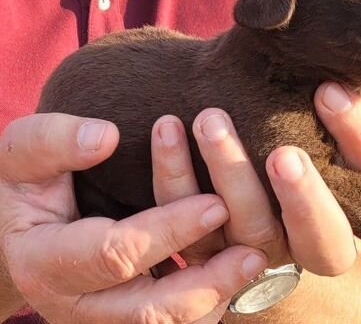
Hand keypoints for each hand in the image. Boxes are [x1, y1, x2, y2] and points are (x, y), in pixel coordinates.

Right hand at [0, 113, 266, 323]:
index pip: (114, 254)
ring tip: (254, 266)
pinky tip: (236, 276)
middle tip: (252, 253)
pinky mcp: (123, 320)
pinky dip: (206, 305)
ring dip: (213, 300)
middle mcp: (74, 304)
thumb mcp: (22, 154)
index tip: (214, 203)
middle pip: (147, 311)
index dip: (167, 231)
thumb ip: (55, 142)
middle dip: (204, 283)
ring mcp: (100, 319)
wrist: (19, 228)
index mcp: (45, 261)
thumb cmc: (26, 183)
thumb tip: (107, 137)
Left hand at [151, 82, 360, 321]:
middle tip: (283, 154)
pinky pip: (190, 224)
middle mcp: (314, 238)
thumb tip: (339, 61)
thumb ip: (337, 100)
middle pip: (324, 238)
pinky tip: (168, 127)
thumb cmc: (296, 134)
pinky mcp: (210, 250)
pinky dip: (175, 177)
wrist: (251, 183)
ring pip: (251, 231)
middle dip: (305, 197)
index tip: (329, 91)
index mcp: (360, 202)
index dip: (360, 138)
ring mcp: (260, 250)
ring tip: (210, 119)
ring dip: (230, 175)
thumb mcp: (325, 120)